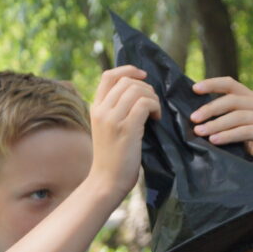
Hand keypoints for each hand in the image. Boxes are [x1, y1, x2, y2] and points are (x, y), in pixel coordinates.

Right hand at [88, 65, 161, 193]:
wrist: (107, 181)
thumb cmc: (113, 159)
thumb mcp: (108, 129)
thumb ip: (116, 111)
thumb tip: (137, 94)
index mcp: (95, 107)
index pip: (109, 76)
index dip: (129, 70)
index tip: (143, 76)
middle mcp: (101, 110)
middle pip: (127, 81)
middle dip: (146, 88)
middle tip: (153, 104)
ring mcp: (112, 118)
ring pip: (137, 90)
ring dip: (152, 97)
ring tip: (155, 112)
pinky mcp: (126, 128)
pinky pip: (144, 103)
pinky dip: (155, 107)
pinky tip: (156, 118)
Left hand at [190, 77, 252, 169]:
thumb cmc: (246, 152)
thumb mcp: (232, 130)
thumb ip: (221, 118)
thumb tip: (194, 114)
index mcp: (252, 100)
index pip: (231, 85)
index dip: (213, 84)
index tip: (194, 89)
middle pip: (233, 100)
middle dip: (211, 109)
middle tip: (194, 119)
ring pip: (239, 116)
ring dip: (217, 124)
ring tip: (201, 132)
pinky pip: (247, 131)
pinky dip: (229, 135)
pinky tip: (215, 140)